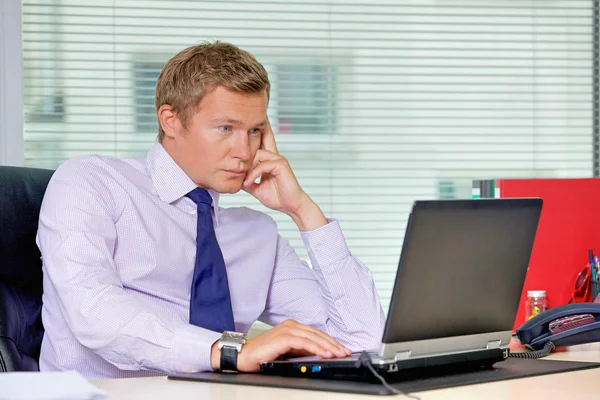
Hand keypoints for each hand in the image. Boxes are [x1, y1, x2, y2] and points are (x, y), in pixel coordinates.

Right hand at [210, 319, 352, 371]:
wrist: (243, 355)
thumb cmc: (262, 355)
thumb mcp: (287, 352)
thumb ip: (300, 350)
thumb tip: (317, 355)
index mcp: (292, 327)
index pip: (316, 333)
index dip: (331, 341)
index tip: (342, 349)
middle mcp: (291, 325)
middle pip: (318, 334)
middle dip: (333, 344)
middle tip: (345, 352)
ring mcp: (287, 329)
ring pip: (313, 337)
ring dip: (328, 346)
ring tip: (339, 354)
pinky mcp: (284, 337)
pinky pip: (304, 342)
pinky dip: (316, 348)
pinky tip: (325, 354)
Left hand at [242, 121, 327, 230]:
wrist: (290, 206)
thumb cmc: (277, 197)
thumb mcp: (256, 187)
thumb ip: (247, 180)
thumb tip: (235, 177)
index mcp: (270, 160)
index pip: (263, 141)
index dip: (258, 131)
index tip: (247, 122)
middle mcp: (275, 156)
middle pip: (261, 140)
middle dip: (249, 140)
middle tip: (238, 152)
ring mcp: (279, 159)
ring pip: (258, 153)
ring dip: (248, 167)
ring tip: (245, 180)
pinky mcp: (281, 165)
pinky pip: (262, 165)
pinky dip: (253, 174)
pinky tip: (249, 182)